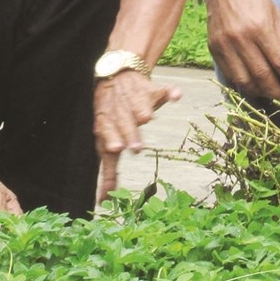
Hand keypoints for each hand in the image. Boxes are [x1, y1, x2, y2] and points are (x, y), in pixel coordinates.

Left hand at [94, 72, 180, 201]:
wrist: (115, 77)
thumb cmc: (111, 119)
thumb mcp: (106, 144)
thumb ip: (108, 173)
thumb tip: (102, 203)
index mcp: (107, 126)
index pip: (108, 132)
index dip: (111, 139)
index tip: (115, 149)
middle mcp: (120, 112)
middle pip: (124, 123)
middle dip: (129, 133)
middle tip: (134, 145)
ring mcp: (135, 100)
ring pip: (139, 105)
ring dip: (142, 110)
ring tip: (146, 117)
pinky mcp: (150, 91)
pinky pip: (162, 91)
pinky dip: (170, 93)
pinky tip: (176, 95)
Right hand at [203, 0, 279, 100]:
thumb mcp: (275, 14)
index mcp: (260, 26)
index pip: (279, 62)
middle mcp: (241, 37)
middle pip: (262, 74)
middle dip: (277, 90)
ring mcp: (225, 43)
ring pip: (244, 79)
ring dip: (259, 91)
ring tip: (270, 93)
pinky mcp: (214, 47)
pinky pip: (229, 73)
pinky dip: (242, 83)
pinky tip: (253, 84)